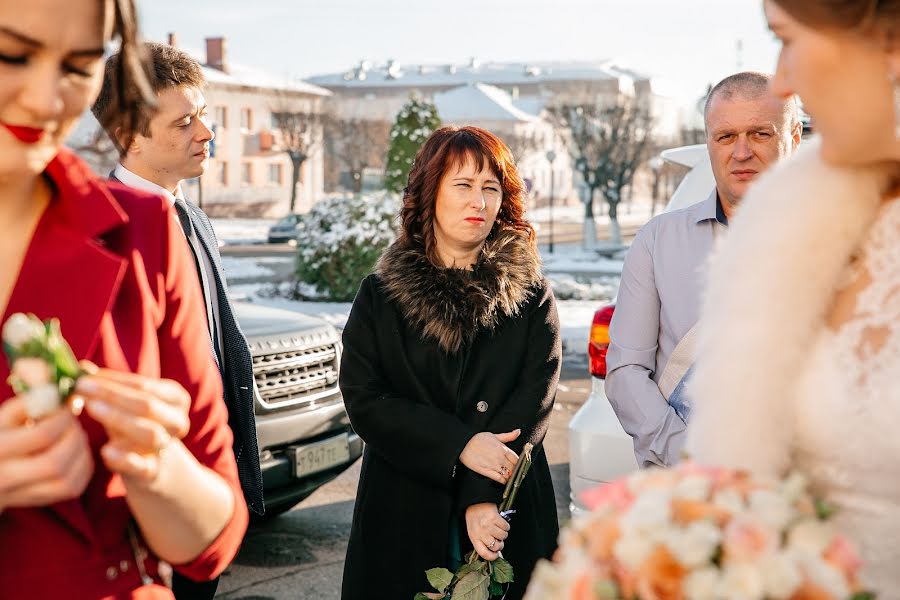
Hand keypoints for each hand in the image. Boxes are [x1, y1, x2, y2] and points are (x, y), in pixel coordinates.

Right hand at [0, 396, 92, 509]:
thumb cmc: (2, 434)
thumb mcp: (8, 415)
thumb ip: (30, 399)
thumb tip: (55, 381)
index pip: (42, 435)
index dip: (62, 417)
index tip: (64, 405)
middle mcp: (4, 477)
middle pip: (55, 462)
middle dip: (72, 437)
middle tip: (72, 422)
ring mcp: (21, 494)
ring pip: (66, 479)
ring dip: (80, 452)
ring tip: (74, 434)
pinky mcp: (40, 500)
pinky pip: (72, 487)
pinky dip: (83, 465)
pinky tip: (76, 450)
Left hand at [78, 363, 190, 484]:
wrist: (152, 468)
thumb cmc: (133, 426)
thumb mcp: (124, 404)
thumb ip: (106, 387)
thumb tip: (81, 368)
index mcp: (175, 399)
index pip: (144, 385)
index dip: (114, 380)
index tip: (84, 376)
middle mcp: (177, 422)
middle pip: (148, 405)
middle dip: (113, 395)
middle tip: (81, 387)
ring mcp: (166, 448)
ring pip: (150, 433)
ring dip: (119, 419)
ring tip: (90, 408)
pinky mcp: (152, 473)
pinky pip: (142, 466)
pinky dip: (125, 459)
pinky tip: (105, 450)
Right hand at [459, 430, 519, 484]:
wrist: (463, 444)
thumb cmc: (477, 439)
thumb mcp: (494, 435)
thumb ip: (508, 436)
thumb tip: (518, 431)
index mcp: (503, 448)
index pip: (517, 459)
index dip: (520, 463)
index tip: (520, 465)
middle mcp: (500, 457)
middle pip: (514, 468)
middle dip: (516, 471)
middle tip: (516, 473)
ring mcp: (493, 465)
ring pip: (508, 474)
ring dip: (510, 477)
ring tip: (511, 478)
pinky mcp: (486, 471)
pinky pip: (499, 479)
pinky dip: (503, 481)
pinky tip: (504, 481)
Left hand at [465, 503, 509, 560]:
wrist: (476, 501)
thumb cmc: (475, 517)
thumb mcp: (474, 531)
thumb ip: (482, 541)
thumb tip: (494, 552)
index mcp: (474, 537)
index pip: (483, 553)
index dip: (492, 557)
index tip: (496, 555)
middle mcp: (480, 532)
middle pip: (496, 546)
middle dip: (500, 544)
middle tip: (499, 539)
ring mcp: (488, 525)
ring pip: (503, 537)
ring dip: (503, 534)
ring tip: (498, 528)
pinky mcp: (495, 518)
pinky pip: (506, 527)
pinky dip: (506, 526)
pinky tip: (501, 522)